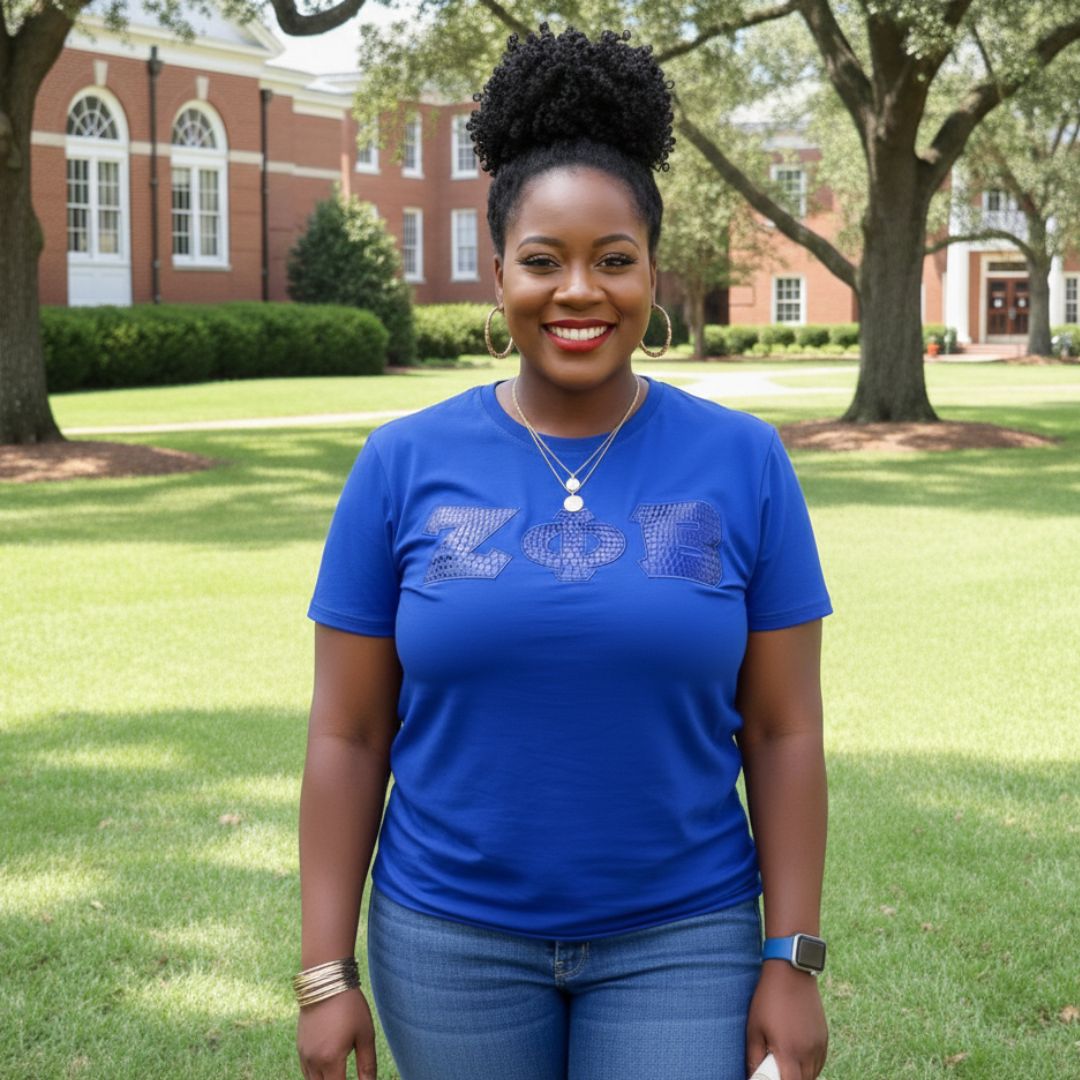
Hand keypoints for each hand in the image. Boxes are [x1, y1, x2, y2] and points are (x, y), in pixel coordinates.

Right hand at [297, 987, 378, 1079]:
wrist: (326, 982)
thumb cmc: (350, 1006)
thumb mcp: (365, 1034)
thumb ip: (368, 1065)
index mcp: (331, 1060)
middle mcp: (313, 1061)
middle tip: (347, 1075)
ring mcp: (304, 1054)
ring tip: (340, 1074)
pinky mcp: (300, 1046)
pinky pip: (306, 1071)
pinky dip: (316, 1075)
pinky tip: (329, 1068)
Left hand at [746, 961, 827, 1079]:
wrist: (791, 971)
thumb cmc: (768, 999)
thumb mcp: (754, 1028)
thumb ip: (754, 1057)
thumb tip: (752, 1075)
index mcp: (789, 1052)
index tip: (771, 1077)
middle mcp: (808, 1052)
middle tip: (775, 1069)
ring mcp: (819, 1045)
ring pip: (813, 1074)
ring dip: (801, 1075)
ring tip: (785, 1065)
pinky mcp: (824, 1037)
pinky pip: (820, 1061)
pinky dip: (810, 1066)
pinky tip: (797, 1058)